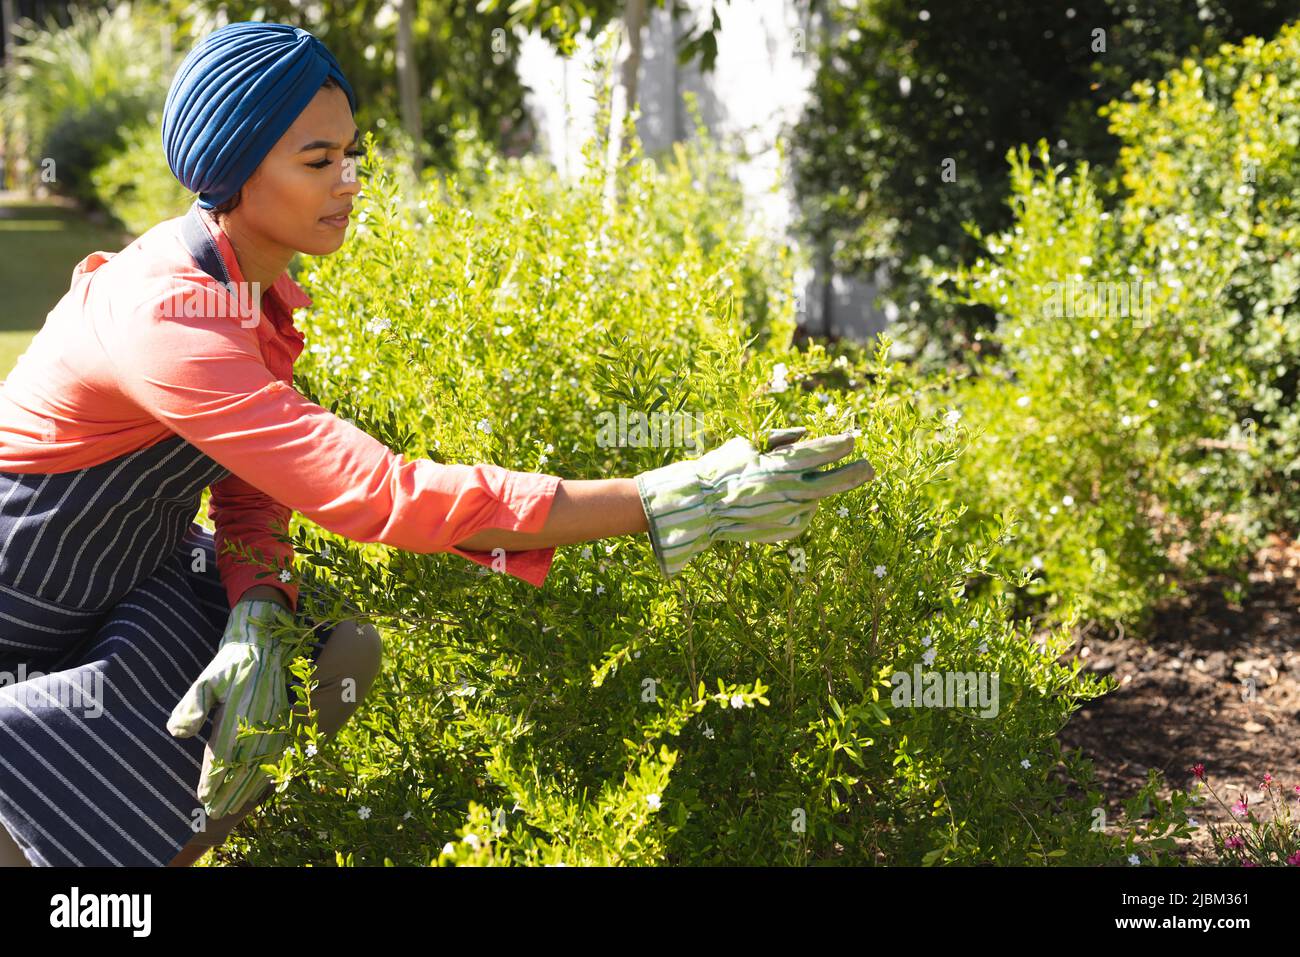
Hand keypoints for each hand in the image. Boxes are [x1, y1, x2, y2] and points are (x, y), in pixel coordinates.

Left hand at [167, 599, 296, 818]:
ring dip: (247, 788)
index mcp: (239, 713)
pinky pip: (275, 754)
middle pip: (243, 766)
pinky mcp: (281, 721)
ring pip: (261, 764)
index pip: (224, 755)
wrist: (263, 643)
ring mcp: (274, 723)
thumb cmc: (230, 661)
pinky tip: (259, 787)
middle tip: (215, 812)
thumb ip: (192, 706)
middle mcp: (260, 722)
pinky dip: (266, 774)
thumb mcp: (206, 679)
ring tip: (233, 807)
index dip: (213, 779)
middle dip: (229, 792)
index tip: (202, 798)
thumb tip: (179, 733)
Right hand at [634, 427, 874, 577]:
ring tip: (782, 485)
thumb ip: (780, 441)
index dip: (839, 445)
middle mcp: (788, 492)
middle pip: (831, 482)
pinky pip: (802, 513)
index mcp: (779, 467)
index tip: (853, 438)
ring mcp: (789, 514)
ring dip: (811, 488)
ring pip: (815, 498)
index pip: (819, 453)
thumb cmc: (720, 470)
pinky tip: (775, 502)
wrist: (700, 509)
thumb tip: (805, 435)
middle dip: (854, 474)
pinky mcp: (787, 530)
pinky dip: (798, 505)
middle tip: (871, 467)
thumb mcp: (747, 445)